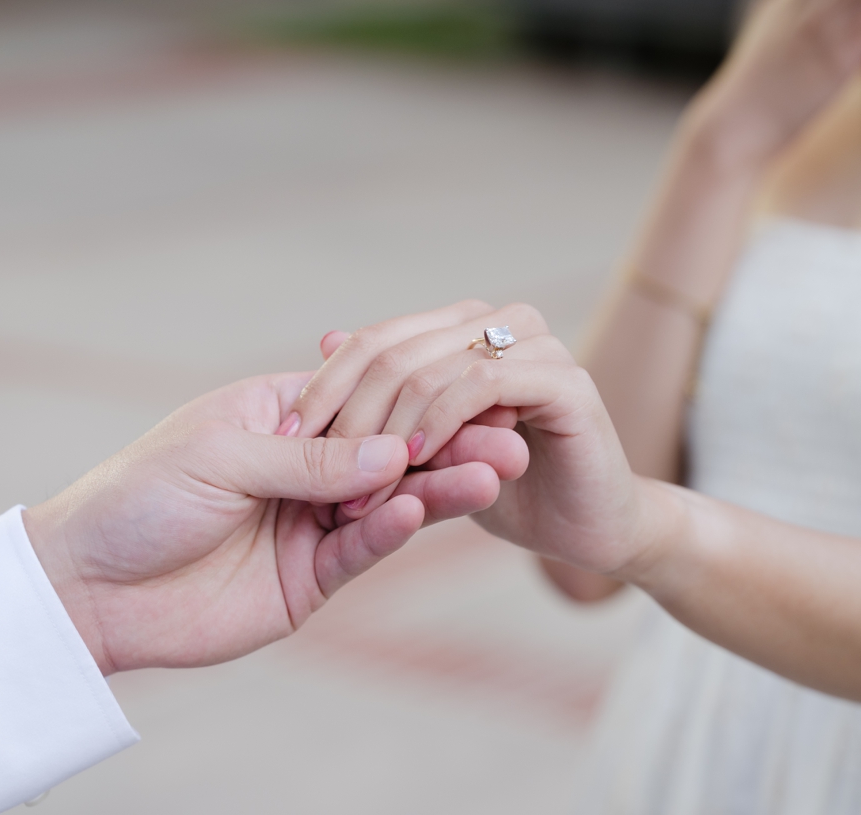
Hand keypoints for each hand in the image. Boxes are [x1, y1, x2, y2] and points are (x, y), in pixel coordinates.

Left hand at [21, 371, 512, 673]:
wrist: (87, 587)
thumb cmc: (138, 498)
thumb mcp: (221, 458)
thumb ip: (309, 458)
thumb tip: (393, 451)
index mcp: (278, 416)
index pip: (362, 398)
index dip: (413, 397)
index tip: (472, 390)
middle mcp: (302, 466)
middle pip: (389, 450)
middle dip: (447, 443)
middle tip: (507, 437)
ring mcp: (308, 523)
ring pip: (388, 501)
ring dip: (438, 487)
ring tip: (491, 471)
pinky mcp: (307, 579)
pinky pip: (361, 549)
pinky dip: (391, 529)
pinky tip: (420, 510)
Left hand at [289, 303, 658, 576]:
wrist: (573, 535)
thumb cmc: (505, 494)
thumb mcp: (424, 450)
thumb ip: (379, 398)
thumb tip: (327, 337)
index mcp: (461, 331)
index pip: (372, 342)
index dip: (324, 390)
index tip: (286, 447)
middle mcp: (497, 326)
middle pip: (395, 350)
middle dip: (351, 417)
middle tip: (320, 476)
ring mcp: (536, 348)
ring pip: (435, 365)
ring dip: (391, 429)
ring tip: (361, 487)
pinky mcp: (568, 386)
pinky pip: (487, 383)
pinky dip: (443, 419)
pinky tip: (414, 461)